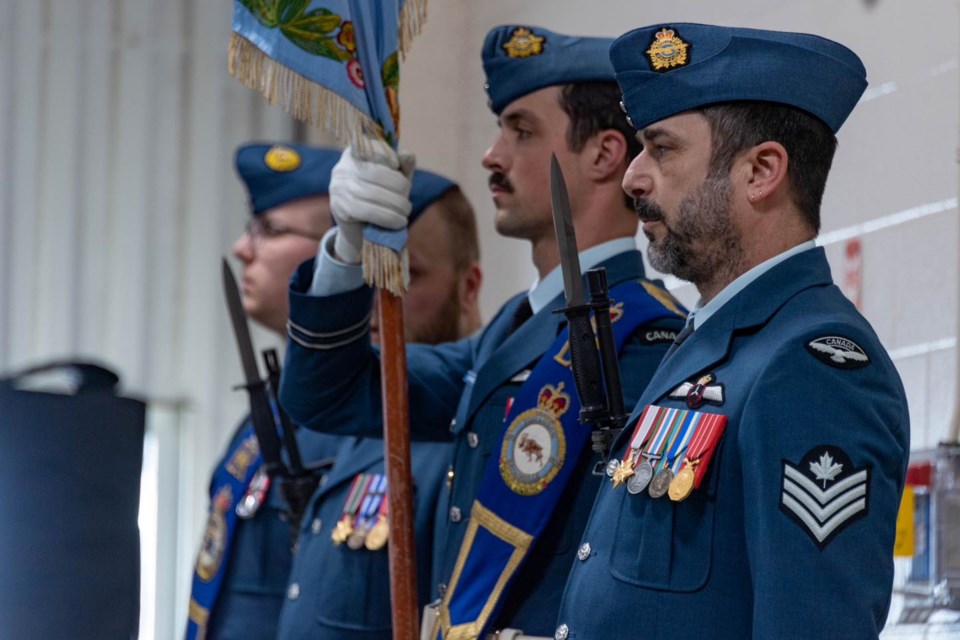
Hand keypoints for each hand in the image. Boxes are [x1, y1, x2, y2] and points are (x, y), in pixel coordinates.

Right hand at [330, 140, 414, 263]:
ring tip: (406, 212)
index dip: (386, 153)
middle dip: (399, 187)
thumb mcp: (394, 179)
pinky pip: (369, 211)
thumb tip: (407, 155)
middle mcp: (343, 168)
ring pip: (374, 193)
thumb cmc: (380, 198)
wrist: (359, 228)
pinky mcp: (341, 208)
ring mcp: (339, 188)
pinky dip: (389, 217)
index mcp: (354, 154)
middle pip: (377, 172)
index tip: (396, 165)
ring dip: (397, 205)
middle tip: (407, 201)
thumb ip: (403, 165)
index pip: (369, 147)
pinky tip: (399, 222)